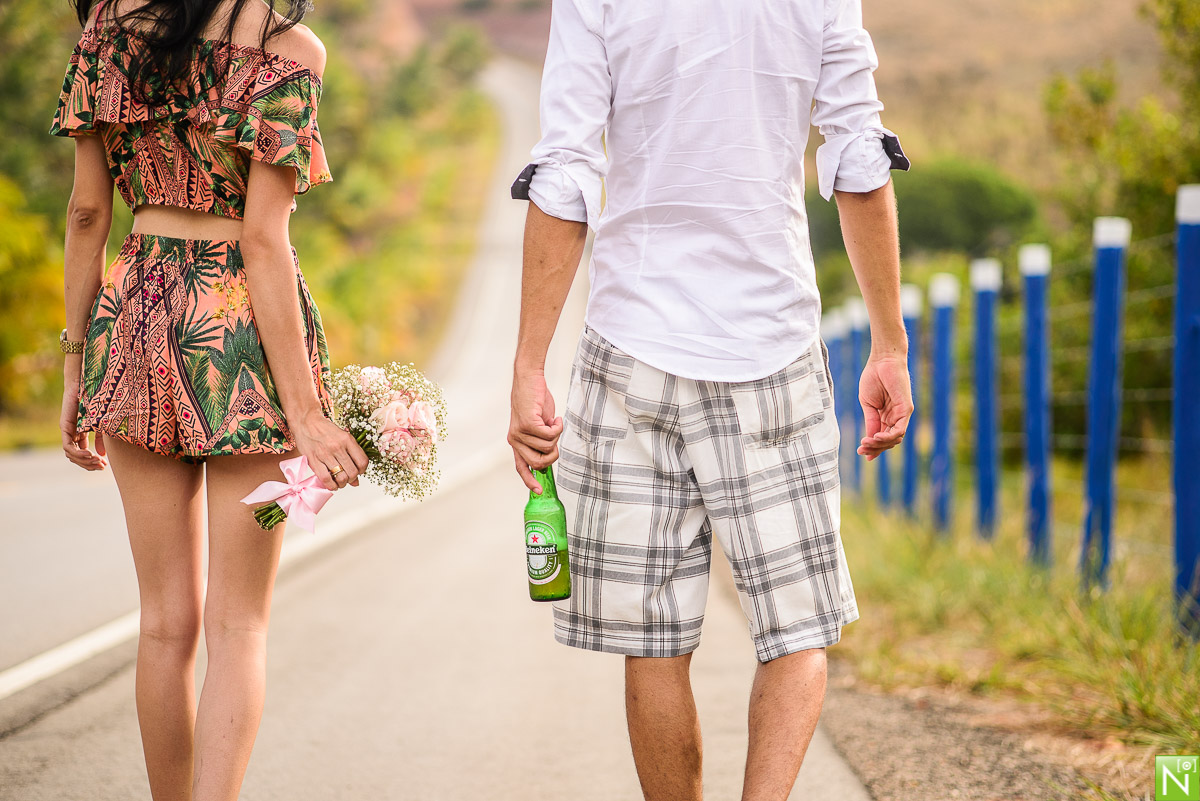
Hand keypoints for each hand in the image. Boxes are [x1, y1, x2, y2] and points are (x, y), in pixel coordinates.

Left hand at [61, 377, 105, 470]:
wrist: (88, 384)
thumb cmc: (97, 401)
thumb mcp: (101, 424)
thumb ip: (100, 439)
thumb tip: (101, 455)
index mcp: (79, 433)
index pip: (82, 454)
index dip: (92, 462)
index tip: (105, 465)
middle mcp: (71, 434)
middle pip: (76, 457)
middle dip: (88, 464)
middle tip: (102, 466)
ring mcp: (67, 431)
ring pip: (70, 454)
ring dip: (84, 460)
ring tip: (97, 460)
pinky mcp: (65, 426)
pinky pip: (67, 446)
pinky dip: (77, 453)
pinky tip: (90, 454)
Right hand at [291, 408, 368, 490]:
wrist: (306, 422)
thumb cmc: (326, 430)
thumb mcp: (343, 437)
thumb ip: (352, 456)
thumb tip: (356, 481)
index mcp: (347, 440)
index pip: (362, 462)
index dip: (362, 471)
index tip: (358, 471)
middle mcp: (337, 447)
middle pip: (353, 472)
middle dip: (352, 479)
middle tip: (348, 478)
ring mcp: (325, 454)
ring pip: (341, 477)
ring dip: (343, 484)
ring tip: (340, 482)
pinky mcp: (313, 460)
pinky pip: (326, 479)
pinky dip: (331, 485)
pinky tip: (332, 484)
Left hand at [508, 367, 562, 492]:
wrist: (529, 381)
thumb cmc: (535, 402)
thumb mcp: (538, 426)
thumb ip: (540, 441)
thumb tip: (550, 455)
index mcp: (516, 443)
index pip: (521, 467)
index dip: (530, 481)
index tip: (539, 491)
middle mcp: (515, 440)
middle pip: (539, 462)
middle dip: (553, 454)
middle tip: (556, 439)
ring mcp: (520, 433)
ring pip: (548, 447)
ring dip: (556, 436)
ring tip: (553, 422)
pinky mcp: (527, 424)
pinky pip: (550, 435)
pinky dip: (558, 427)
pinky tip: (555, 417)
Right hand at [857, 353, 912, 460]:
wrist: (881, 361)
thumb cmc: (873, 378)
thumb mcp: (868, 404)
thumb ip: (871, 421)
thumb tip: (869, 439)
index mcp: (885, 416)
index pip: (882, 437)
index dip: (873, 447)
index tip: (861, 453)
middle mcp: (895, 417)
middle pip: (888, 441)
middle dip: (875, 448)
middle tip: (861, 450)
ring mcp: (902, 414)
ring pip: (894, 438)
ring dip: (880, 444)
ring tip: (866, 443)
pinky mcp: (906, 409)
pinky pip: (899, 429)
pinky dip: (888, 436)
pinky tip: (876, 437)